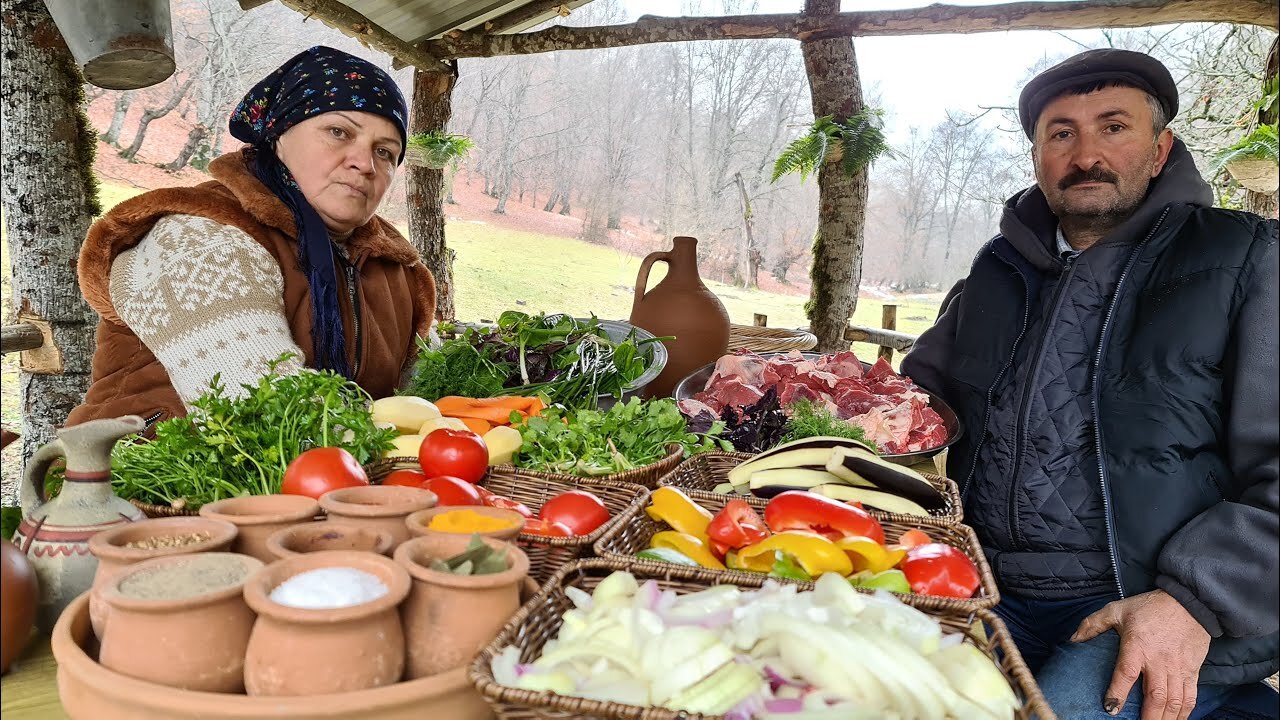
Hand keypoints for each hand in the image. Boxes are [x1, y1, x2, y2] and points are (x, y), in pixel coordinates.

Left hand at [1071, 590, 1210, 719]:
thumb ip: (1093, 624)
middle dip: (1148, 717)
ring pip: (1174, 701)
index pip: (1126, 673)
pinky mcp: (1192, 671)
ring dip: (1165, 719)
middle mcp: (1159, 660)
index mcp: (1137, 645)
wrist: (1189, 602)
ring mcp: (1178, 668)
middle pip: (1156, 696)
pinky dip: (1184, 713)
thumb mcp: (1116, 609)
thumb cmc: (1149, 607)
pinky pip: (1190, 697)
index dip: (1118, 692)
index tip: (1110, 708)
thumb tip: (1073, 640)